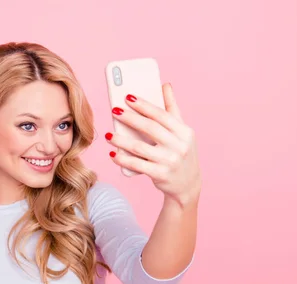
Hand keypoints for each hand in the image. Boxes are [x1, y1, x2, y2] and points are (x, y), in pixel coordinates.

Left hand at [106, 83, 200, 206]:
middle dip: (130, 118)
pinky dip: (123, 159)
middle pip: (150, 128)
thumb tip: (165, 85)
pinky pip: (137, 165)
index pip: (162, 115)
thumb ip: (172, 109)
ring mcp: (170, 161)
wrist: (188, 184)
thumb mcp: (182, 132)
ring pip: (140, 148)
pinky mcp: (160, 175)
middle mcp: (179, 146)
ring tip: (108, 135)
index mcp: (184, 132)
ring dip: (121, 140)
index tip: (127, 97)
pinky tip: (113, 154)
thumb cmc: (181, 152)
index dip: (144, 105)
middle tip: (114, 111)